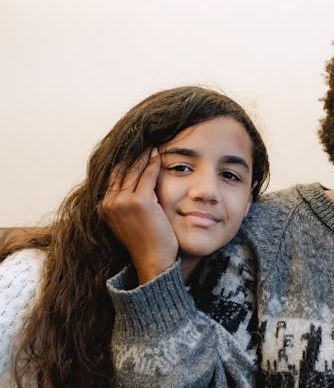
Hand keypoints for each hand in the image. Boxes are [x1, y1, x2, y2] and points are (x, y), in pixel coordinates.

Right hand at [101, 148, 178, 284]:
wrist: (153, 261)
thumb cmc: (145, 242)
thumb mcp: (129, 220)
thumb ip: (127, 203)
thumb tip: (135, 186)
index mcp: (104, 208)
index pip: (114, 177)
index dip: (124, 162)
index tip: (135, 150)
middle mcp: (109, 203)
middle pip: (122, 170)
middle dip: (133, 155)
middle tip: (144, 142)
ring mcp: (123, 202)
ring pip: (134, 170)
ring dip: (143, 156)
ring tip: (152, 145)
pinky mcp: (139, 202)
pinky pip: (148, 175)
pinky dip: (153, 163)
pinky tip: (158, 155)